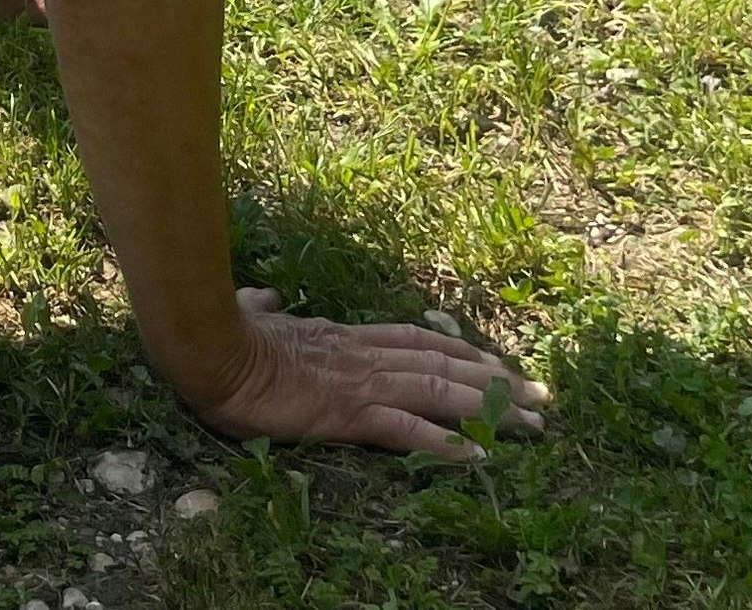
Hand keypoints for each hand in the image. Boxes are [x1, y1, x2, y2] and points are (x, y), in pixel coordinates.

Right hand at [186, 290, 552, 460]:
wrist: (209, 349)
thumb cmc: (223, 334)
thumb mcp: (251, 315)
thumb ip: (264, 305)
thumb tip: (266, 295)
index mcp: (344, 338)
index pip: (415, 341)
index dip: (460, 352)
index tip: (496, 364)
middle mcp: (363, 356)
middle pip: (444, 365)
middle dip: (497, 381)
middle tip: (542, 396)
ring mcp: (359, 383)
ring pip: (440, 393)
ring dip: (490, 409)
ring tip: (531, 425)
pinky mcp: (348, 412)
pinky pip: (407, 429)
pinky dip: (445, 443)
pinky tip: (477, 457)